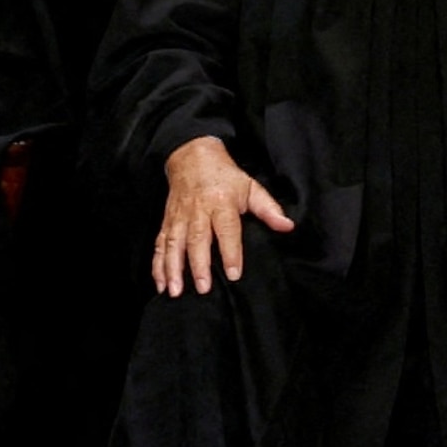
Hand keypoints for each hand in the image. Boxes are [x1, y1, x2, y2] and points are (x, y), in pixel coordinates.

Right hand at [153, 137, 293, 296]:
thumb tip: (288, 226)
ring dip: (173, 268)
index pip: (226, 229)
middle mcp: (198, 211)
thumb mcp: (250, 187)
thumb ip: (268, 208)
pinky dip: (157, 265)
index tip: (233, 273)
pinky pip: (160, 244)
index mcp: (221, 202)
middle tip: (203, 288)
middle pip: (197, 239)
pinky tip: (160, 284)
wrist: (192, 156)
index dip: (230, 251)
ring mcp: (179, 217)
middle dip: (198, 264)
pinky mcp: (167, 222)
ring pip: (173, 244)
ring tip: (175, 290)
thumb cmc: (224, 176)